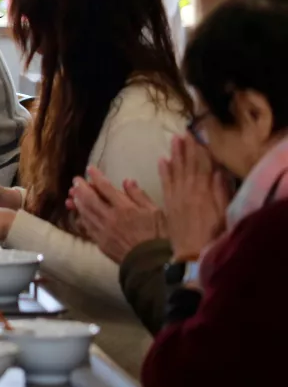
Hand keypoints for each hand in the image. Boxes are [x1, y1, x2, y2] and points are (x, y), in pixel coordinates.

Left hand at [66, 167, 164, 262]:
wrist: (153, 264)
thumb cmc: (159, 237)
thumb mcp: (156, 212)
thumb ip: (140, 196)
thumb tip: (127, 181)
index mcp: (125, 208)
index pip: (105, 188)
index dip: (96, 177)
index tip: (89, 169)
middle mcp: (110, 218)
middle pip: (90, 199)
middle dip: (81, 188)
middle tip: (76, 181)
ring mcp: (103, 231)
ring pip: (86, 213)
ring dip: (78, 202)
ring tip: (73, 195)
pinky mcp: (101, 243)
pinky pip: (87, 228)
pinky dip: (82, 219)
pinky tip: (79, 215)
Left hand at [161, 134, 230, 260]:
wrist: (192, 253)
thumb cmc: (212, 235)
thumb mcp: (223, 213)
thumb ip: (221, 191)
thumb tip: (219, 171)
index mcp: (203, 191)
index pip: (200, 165)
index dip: (198, 150)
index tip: (195, 136)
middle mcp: (187, 190)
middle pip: (187, 165)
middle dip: (185, 148)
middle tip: (183, 133)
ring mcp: (176, 196)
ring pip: (175, 171)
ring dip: (174, 155)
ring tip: (173, 141)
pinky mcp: (168, 204)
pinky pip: (165, 183)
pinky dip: (164, 171)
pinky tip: (162, 160)